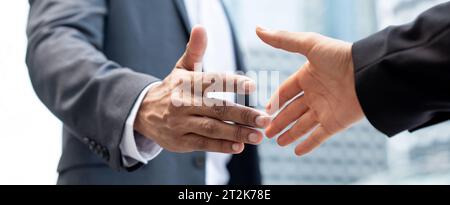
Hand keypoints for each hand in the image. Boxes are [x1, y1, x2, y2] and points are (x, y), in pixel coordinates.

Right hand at [134, 26, 270, 153]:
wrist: (143, 112)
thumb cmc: (173, 88)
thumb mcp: (181, 68)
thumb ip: (195, 50)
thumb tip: (200, 28)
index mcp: (187, 83)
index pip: (212, 81)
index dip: (232, 83)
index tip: (253, 86)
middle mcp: (182, 103)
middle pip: (216, 109)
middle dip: (242, 115)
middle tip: (264, 119)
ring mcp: (180, 124)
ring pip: (211, 128)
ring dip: (236, 133)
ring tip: (258, 135)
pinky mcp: (180, 142)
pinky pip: (203, 144)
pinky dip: (221, 146)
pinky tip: (239, 146)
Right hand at [256, 27, 364, 155]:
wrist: (368, 75)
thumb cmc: (340, 57)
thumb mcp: (309, 45)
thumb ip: (284, 40)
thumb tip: (258, 29)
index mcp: (307, 77)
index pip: (286, 91)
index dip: (275, 101)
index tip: (264, 112)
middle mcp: (315, 94)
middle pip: (291, 111)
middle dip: (278, 122)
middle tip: (265, 132)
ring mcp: (325, 110)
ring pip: (302, 125)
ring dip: (290, 134)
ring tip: (277, 142)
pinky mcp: (335, 123)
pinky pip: (318, 136)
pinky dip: (308, 144)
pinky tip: (297, 152)